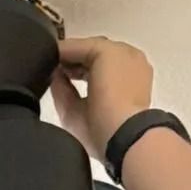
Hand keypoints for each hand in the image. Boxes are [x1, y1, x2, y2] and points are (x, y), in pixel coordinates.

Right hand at [50, 38, 153, 158]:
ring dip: (90, 67)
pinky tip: (94, 89)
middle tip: (57, 71)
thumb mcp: (69, 108)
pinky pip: (121, 69)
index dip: (57, 55)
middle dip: (75, 60)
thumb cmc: (103, 124)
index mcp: (106, 50)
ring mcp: (137, 64)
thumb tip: (56, 78)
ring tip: (72, 81)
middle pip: (93, 50)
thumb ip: (58, 86)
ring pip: (108, 59)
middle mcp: (125, 51)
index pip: (75, 46)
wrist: (131, 143)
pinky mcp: (144, 80)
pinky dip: (107, 75)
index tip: (46, 61)